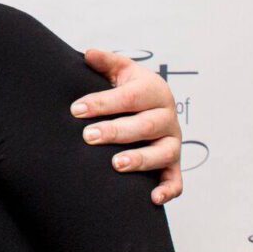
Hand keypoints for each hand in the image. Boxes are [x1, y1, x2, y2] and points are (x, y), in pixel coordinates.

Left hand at [71, 49, 182, 205]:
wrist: (152, 105)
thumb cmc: (130, 88)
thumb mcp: (121, 71)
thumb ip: (106, 62)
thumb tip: (89, 53)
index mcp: (154, 91)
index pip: (129, 97)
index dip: (102, 103)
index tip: (76, 109)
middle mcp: (167, 117)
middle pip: (145, 125)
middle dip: (115, 131)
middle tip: (87, 136)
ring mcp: (172, 142)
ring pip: (163, 153)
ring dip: (140, 159)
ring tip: (116, 164)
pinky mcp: (174, 164)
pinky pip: (176, 179)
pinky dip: (168, 190)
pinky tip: (152, 198)